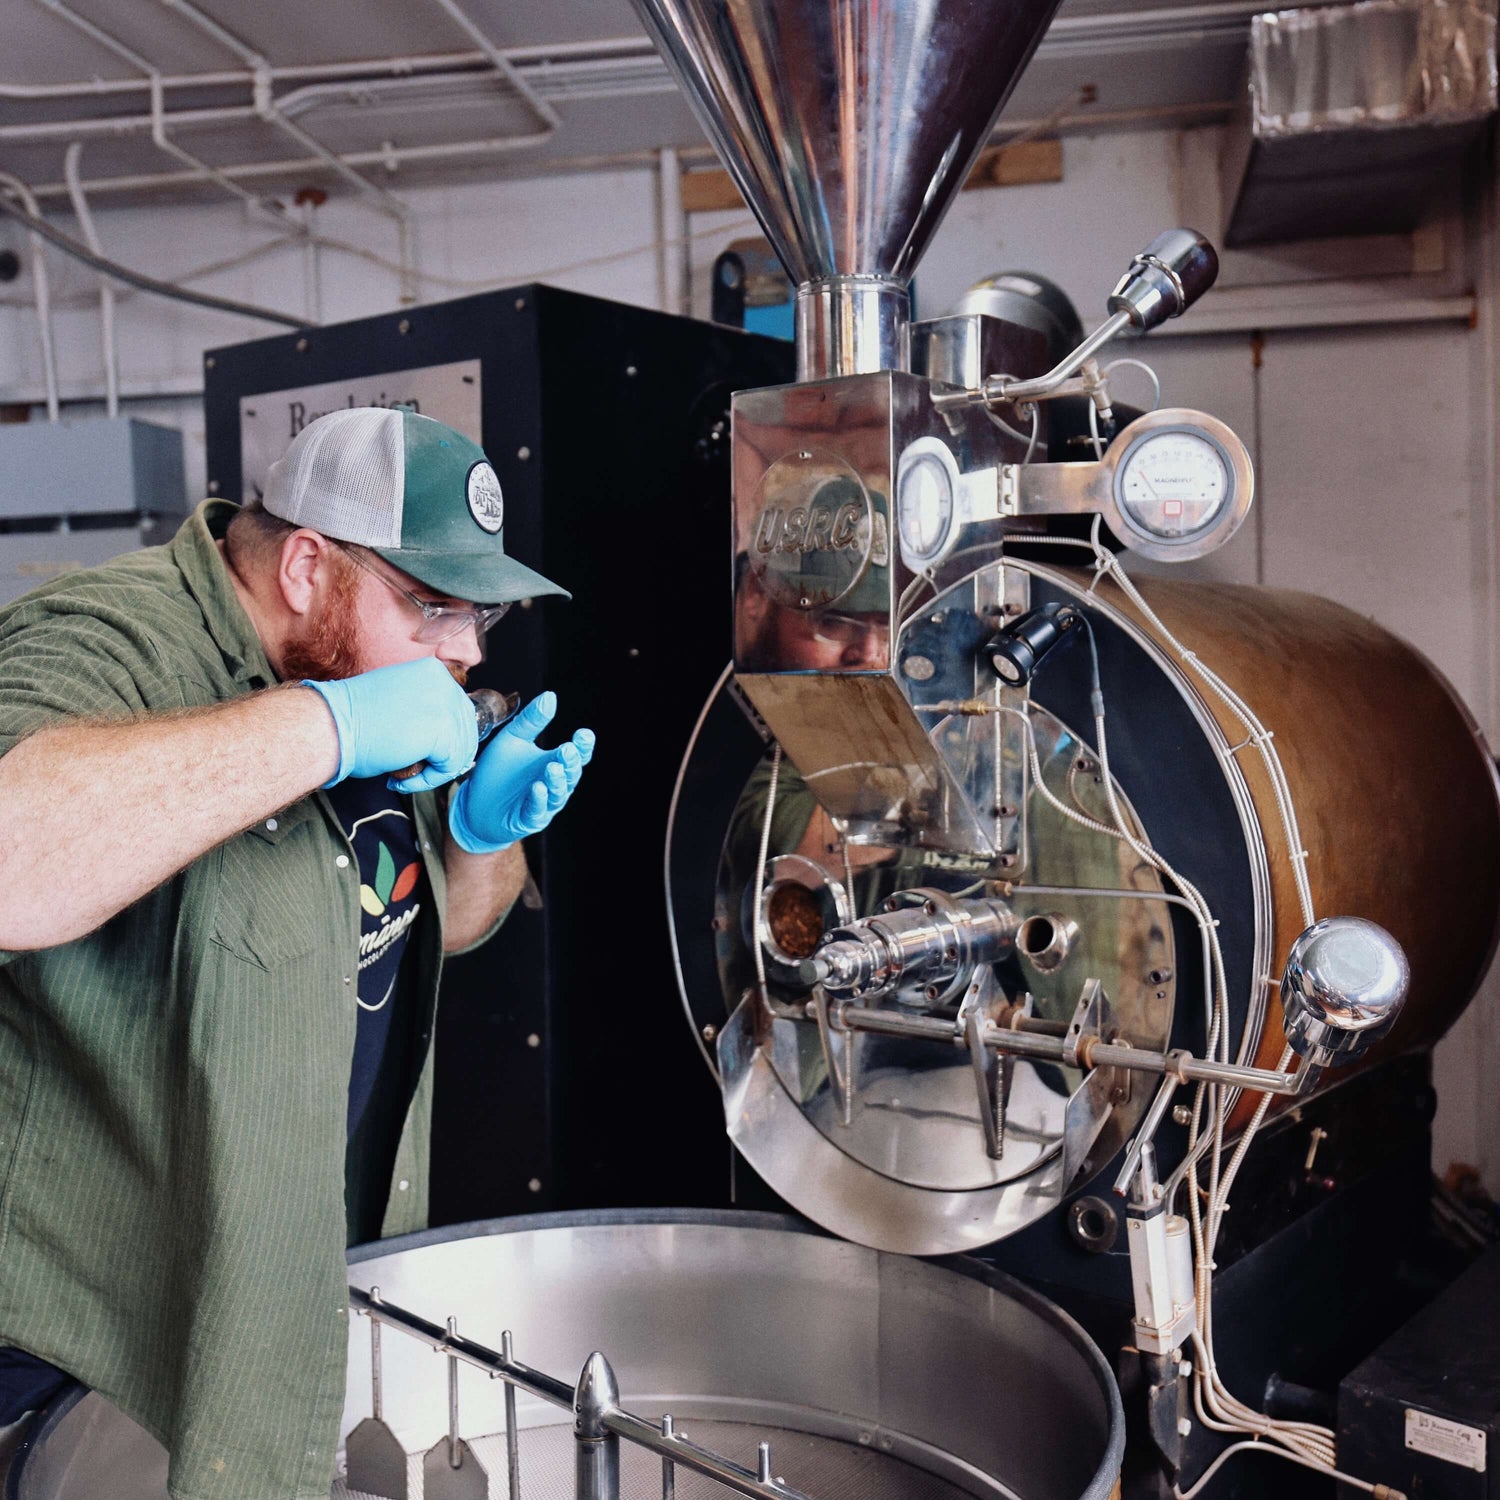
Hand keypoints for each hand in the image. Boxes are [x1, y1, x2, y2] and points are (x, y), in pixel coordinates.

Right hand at [302, 658, 478, 790]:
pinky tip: (401, 778)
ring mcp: (446, 705)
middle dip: (443, 757)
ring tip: (404, 775)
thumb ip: (425, 710)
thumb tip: (445, 737)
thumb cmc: (353, 719)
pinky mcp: (443, 730)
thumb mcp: (398, 702)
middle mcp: (445, 683)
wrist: (332, 724)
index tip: (422, 753)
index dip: (444, 739)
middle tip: (417, 770)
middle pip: (466, 730)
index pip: (458, 712)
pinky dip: (427, 780)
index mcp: (434, 672)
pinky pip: (449, 766)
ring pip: (460, 751)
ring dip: (434, 771)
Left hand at [448, 691, 593, 852]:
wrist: (473, 804)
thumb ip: (532, 720)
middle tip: (568, 750)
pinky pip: (537, 810)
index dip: (583, 746)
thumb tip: (551, 696)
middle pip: (571, 774)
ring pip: (557, 794)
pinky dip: (539, 800)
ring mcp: (543, 804)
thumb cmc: (498, 772)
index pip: (577, 754)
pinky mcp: (527, 819)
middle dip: (571, 762)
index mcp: (553, 762)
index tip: (583, 734)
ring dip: (557, 781)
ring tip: (552, 767)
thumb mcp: (512, 740)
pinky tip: (537, 787)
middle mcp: (554, 784)